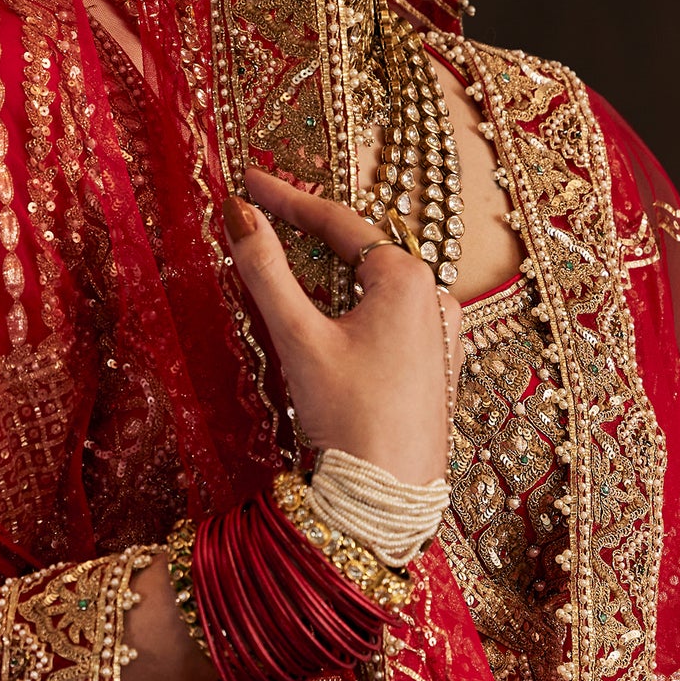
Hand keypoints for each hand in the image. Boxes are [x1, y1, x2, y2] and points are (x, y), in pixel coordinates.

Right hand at [223, 166, 460, 486]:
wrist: (390, 498)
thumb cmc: (351, 418)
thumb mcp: (300, 339)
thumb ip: (266, 271)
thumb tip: (238, 215)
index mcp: (409, 278)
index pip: (338, 221)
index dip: (287, 198)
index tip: (248, 182)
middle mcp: (435, 297)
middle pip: (359, 248)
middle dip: (311, 229)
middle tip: (265, 209)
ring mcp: (440, 331)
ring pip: (374, 282)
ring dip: (330, 268)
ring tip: (288, 252)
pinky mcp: (435, 364)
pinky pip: (389, 314)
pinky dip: (352, 303)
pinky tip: (327, 311)